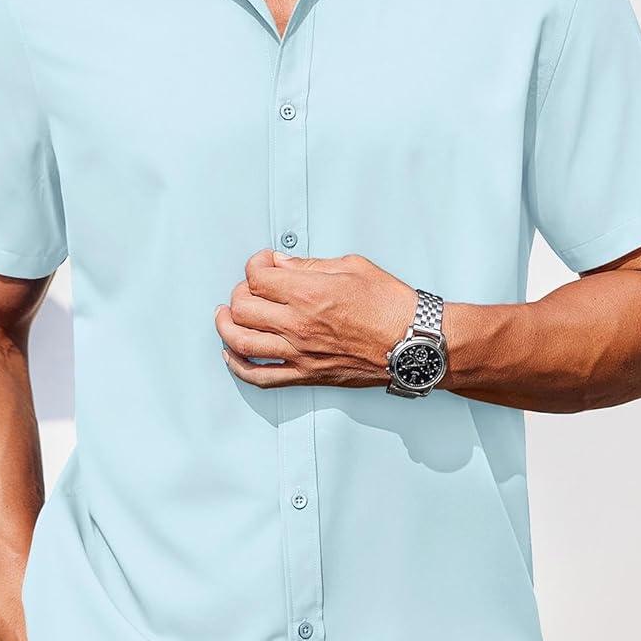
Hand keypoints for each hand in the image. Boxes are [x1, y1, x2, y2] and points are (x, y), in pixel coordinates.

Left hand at [214, 248, 416, 387]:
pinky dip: (238, 367)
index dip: (255, 264)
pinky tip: (232, 356)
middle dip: (240, 291)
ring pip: (241, 342)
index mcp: (308, 294)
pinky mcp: (306, 375)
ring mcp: (299, 353)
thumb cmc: (393, 307)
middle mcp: (297, 325)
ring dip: (225, 326)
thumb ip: (310, 266)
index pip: (257, 277)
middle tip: (251, 287)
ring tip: (225, 316)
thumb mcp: (353, 267)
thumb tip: (284, 264)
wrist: (414, 344)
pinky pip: (260, 377)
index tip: (264, 263)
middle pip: (242, 307)